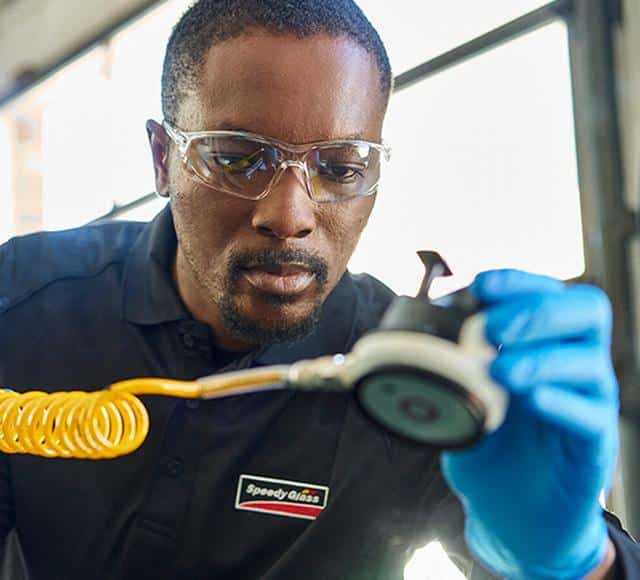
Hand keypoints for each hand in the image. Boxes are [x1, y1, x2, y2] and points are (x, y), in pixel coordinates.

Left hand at [441, 269, 618, 578]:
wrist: (511, 517)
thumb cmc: (490, 448)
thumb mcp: (464, 397)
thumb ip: (451, 364)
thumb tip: (417, 324)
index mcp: (544, 345)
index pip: (550, 294)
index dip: (520, 282)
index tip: (482, 284)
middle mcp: (573, 367)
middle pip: (586, 313)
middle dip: (535, 310)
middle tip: (490, 327)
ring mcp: (588, 406)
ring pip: (591, 363)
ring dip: (542, 358)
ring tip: (499, 370)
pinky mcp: (594, 449)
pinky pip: (592, 417)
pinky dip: (561, 403)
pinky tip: (533, 401)